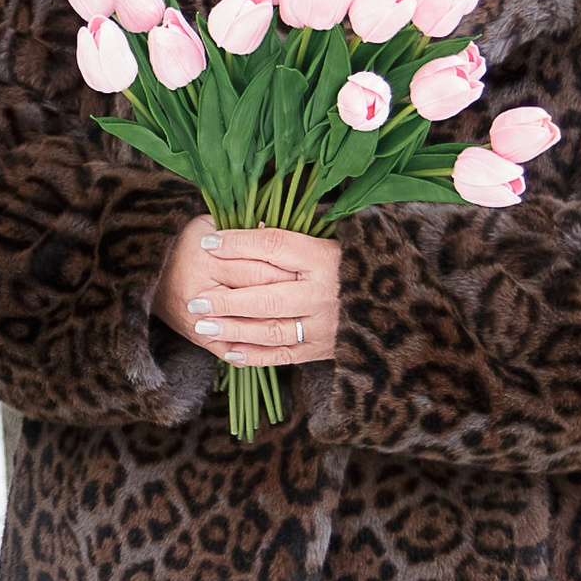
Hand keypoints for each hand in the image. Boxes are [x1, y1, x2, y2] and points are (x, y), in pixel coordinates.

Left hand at [155, 218, 341, 363]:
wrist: (384, 304)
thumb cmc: (342, 264)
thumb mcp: (324, 240)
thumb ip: (286, 237)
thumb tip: (243, 225)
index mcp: (324, 257)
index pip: (274, 247)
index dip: (238, 243)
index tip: (207, 242)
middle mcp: (324, 293)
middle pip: (267, 296)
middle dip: (227, 300)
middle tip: (195, 300)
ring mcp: (323, 325)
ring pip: (271, 329)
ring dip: (233, 329)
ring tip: (202, 325)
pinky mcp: (320, 349)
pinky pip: (281, 355)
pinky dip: (253, 355)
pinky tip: (228, 350)